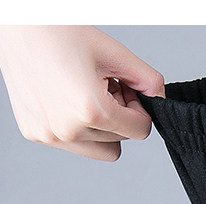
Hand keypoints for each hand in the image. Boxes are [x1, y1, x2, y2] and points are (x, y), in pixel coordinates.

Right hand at [0, 25, 165, 160]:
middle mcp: (67, 130)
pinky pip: (75, 145)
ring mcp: (49, 135)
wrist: (15, 24)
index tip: (125, 88)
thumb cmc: (58, 32)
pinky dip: (80, 127)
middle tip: (104, 85)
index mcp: (90, 111)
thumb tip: (162, 102)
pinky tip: (67, 98)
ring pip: (101, 149)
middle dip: (120, 116)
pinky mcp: (35, 134)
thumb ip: (148, 81)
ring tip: (87, 93)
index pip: (140, 131)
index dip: (139, 109)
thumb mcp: (115, 53)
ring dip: (103, 127)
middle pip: (121, 141)